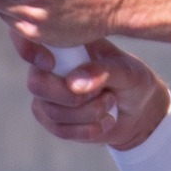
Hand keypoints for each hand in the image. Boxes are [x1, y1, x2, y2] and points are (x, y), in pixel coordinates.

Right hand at [10, 30, 170, 150]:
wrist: (141, 112)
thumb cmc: (133, 81)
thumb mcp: (128, 71)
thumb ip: (104, 71)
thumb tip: (73, 84)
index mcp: (64, 44)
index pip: (29, 40)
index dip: (29, 50)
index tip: (50, 63)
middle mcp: (49, 68)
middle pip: (36, 84)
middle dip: (70, 95)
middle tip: (101, 93)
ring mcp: (48, 96)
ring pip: (52, 112)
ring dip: (89, 113)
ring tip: (110, 102)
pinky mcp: (53, 120)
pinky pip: (60, 130)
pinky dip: (88, 129)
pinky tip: (106, 121)